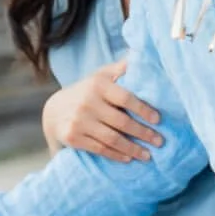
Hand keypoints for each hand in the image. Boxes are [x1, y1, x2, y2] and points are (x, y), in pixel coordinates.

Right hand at [43, 60, 162, 162]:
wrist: (54, 111)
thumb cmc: (87, 92)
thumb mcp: (101, 76)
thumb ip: (121, 69)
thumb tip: (144, 57)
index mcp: (98, 84)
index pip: (125, 98)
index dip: (143, 109)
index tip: (158, 120)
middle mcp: (87, 102)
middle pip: (121, 122)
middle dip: (143, 133)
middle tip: (160, 141)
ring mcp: (78, 121)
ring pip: (112, 139)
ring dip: (133, 148)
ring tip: (148, 155)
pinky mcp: (72, 137)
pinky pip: (99, 149)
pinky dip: (116, 155)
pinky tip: (129, 158)